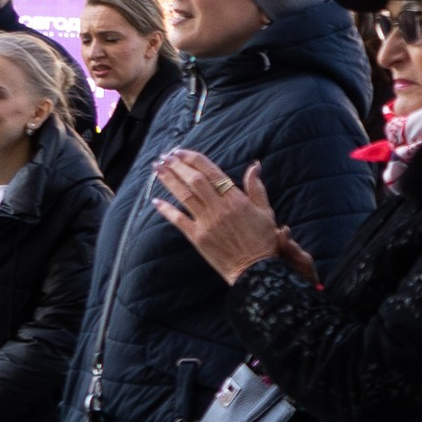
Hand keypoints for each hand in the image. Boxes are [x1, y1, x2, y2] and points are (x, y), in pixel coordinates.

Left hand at [153, 149, 286, 285]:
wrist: (256, 270)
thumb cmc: (263, 240)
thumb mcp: (266, 211)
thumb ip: (256, 187)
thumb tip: (255, 166)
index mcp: (236, 199)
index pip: (211, 172)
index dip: (193, 159)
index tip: (180, 151)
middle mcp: (219, 208)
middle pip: (194, 181)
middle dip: (177, 166)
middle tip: (164, 157)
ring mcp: (207, 223)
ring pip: (184, 196)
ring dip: (168, 181)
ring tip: (157, 169)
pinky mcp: (198, 237)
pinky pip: (178, 220)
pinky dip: (166, 210)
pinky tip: (156, 200)